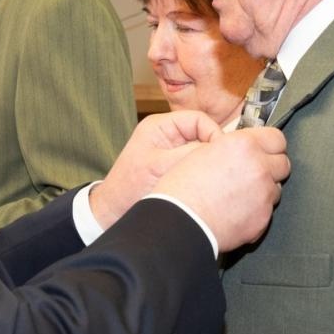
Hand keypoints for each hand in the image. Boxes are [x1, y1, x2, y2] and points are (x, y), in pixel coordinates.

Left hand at [90, 111, 220, 228]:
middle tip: (220, 168)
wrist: (112, 213)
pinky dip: (202, 173)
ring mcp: (170, 151)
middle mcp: (166, 135)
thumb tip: (218, 148)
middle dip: (211, 150)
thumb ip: (189, 154)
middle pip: (202, 134)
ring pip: (200, 151)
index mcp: (159, 126)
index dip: (214, 134)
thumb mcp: (160, 167)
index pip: (199, 119)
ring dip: (206, 163)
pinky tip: (204, 186)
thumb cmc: (128, 190)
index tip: (221, 155)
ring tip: (211, 178)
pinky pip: (195, 164)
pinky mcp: (173, 167)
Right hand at [152, 127, 288, 251]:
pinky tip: (236, 212)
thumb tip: (244, 149)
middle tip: (252, 174)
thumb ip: (231, 148)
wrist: (181, 222)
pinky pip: (267, 210)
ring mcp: (264, 193)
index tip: (264, 151)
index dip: (270, 145)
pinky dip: (256, 211)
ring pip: (276, 188)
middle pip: (283, 163)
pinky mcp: (264, 218)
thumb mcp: (203, 152)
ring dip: (264, 190)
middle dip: (270, 168)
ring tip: (239, 196)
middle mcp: (259, 167)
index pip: (277, 138)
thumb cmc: (182, 188)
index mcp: (243, 145)